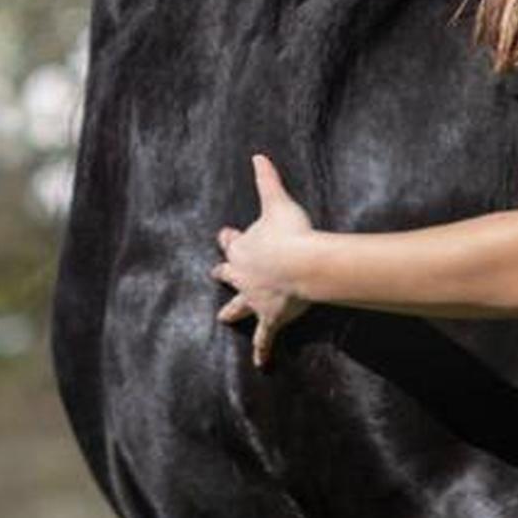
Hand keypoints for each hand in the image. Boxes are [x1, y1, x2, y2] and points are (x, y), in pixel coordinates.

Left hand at [212, 153, 315, 368]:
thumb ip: (267, 178)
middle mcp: (242, 275)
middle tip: (216, 274)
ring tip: (223, 318)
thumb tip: (258, 154)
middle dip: (223, 273)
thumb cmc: (291, 231)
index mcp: (241, 247)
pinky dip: (263, 350)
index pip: (230, 241)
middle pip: (227, 274)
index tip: (225, 235)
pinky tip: (261, 364)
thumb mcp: (277, 201)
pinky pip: (265, 337)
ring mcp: (254, 298)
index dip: (229, 237)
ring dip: (232, 312)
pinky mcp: (270, 317)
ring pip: (238, 306)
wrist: (302, 263)